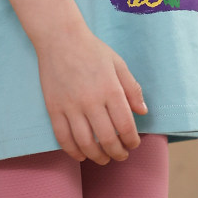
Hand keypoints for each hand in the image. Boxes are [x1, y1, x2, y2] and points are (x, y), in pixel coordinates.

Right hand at [36, 25, 147, 162]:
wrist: (59, 39)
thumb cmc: (92, 50)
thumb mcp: (118, 64)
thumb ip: (132, 88)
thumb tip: (143, 112)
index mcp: (110, 89)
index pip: (125, 126)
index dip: (132, 141)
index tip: (134, 144)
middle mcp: (91, 101)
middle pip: (107, 139)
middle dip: (117, 153)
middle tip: (121, 156)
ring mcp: (70, 106)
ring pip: (85, 143)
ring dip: (97, 156)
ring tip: (104, 159)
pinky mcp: (54, 108)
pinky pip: (63, 137)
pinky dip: (73, 151)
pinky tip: (81, 155)